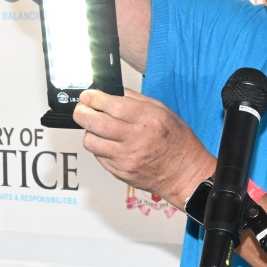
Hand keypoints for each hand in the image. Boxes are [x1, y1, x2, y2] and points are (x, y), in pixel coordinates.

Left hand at [74, 89, 214, 207]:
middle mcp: (136, 140)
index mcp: (148, 120)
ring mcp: (126, 159)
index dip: (94, 98)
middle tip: (82, 109)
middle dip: (82, 112)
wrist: (184, 174)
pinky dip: (100, 148)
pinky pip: (99, 157)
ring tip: (97, 128)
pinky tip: (109, 144)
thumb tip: (113, 92)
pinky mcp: (120, 172)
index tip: (88, 95)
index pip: (113, 105)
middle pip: (96, 123)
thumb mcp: (164, 112)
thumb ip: (137, 100)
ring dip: (90, 132)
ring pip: (91, 142)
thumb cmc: (178, 143)